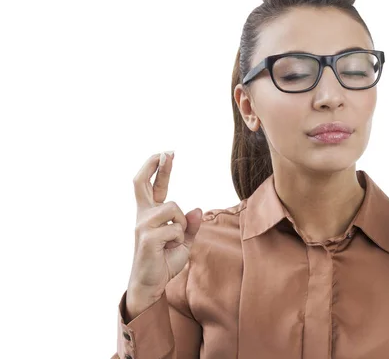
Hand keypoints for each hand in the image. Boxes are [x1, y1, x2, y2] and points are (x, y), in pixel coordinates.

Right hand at [127, 151, 203, 305]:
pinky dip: (179, 239)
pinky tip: (168, 249)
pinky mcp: (147, 236)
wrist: (151, 284)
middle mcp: (143, 216)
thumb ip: (190, 226)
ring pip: (175, 209)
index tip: (166, 153)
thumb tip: (197, 209)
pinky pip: (176, 228)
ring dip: (182, 225)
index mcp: (150, 215)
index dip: (159, 169)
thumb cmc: (164, 262)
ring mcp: (143, 225)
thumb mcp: (183, 242)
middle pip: (142, 183)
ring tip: (172, 242)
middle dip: (155, 165)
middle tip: (167, 152)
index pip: (153, 186)